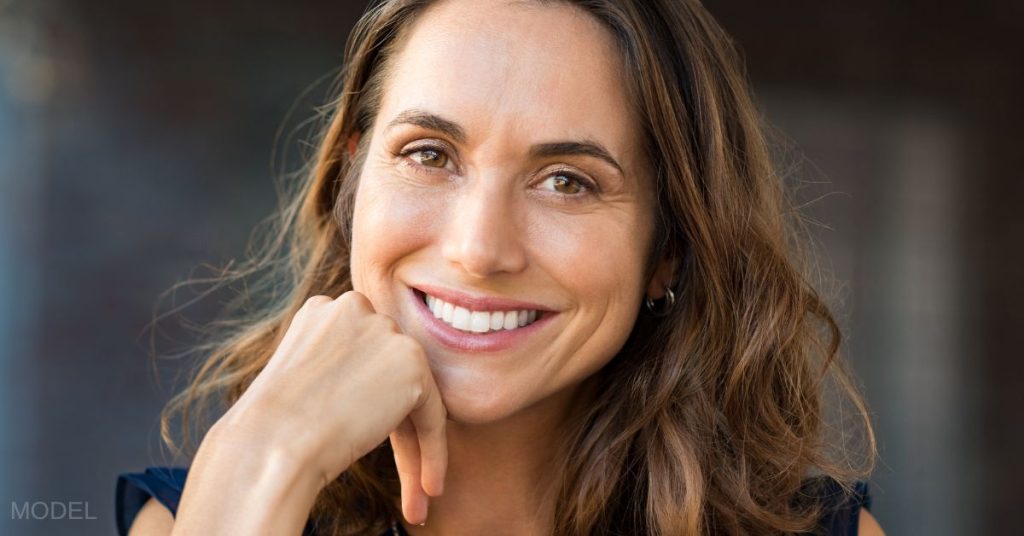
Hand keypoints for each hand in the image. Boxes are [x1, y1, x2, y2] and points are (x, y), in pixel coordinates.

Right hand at [215, 290, 446, 524]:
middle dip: (393, 424)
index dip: (366, 402)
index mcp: (324, 309)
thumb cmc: (273, 426)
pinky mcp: (411, 362)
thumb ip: (339, 369)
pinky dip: (434, 452)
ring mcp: (385, 331)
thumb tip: (369, 389)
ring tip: (418, 489)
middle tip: (401, 473)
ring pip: (412, 395)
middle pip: (388, 374)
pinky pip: (432, 414)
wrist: (272, 441)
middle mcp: (356, 308)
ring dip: (414, 445)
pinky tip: (430, 487)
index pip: (362, 357)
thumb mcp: (302, 379)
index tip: (363, 437)